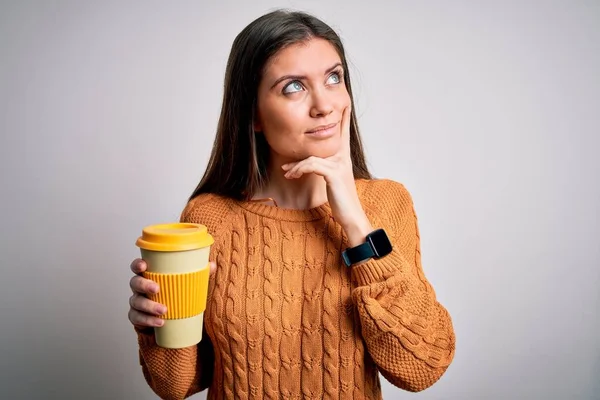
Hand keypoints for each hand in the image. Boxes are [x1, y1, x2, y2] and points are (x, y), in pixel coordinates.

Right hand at [128, 259, 216, 329]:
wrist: (168, 319)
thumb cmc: (175, 296)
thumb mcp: (187, 284)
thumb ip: (199, 274)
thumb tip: (212, 265)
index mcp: (149, 276)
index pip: (137, 267)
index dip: (137, 264)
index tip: (144, 266)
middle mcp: (140, 288)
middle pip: (134, 283)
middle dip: (144, 285)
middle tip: (157, 289)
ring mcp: (137, 303)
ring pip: (136, 302)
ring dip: (149, 306)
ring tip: (163, 310)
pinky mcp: (137, 318)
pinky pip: (138, 318)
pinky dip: (148, 320)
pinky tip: (159, 322)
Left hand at [281, 106, 372, 245]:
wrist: (352, 217)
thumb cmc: (343, 200)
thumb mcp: (333, 180)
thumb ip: (325, 168)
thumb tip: (312, 164)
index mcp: (344, 157)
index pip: (344, 132)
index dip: (343, 117)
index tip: (344, 104)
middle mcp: (343, 158)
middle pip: (326, 138)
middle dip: (315, 133)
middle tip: (297, 144)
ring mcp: (339, 165)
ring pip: (311, 156)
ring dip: (296, 165)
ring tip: (286, 172)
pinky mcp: (334, 174)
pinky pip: (312, 165)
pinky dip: (299, 169)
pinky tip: (291, 175)